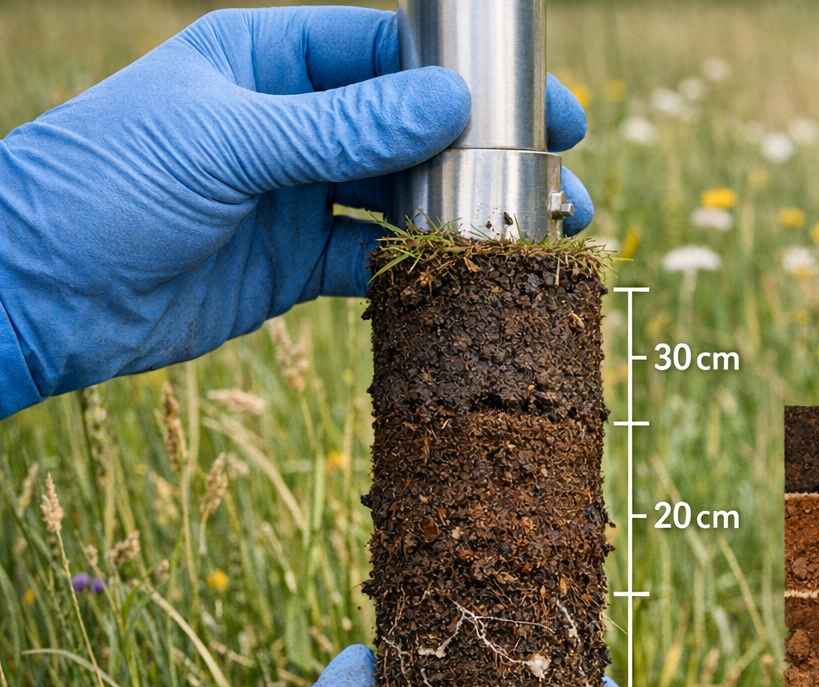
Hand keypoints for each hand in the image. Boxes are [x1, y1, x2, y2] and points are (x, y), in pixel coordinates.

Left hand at [0, 5, 594, 418]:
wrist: (40, 294)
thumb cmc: (107, 184)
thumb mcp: (228, 141)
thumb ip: (343, 126)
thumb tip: (450, 102)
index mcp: (268, 59)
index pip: (386, 53)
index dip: (464, 78)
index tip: (536, 104)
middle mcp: (289, 120)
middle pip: (409, 127)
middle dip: (483, 152)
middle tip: (559, 176)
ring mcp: (294, 193)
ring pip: (400, 196)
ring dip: (462, 215)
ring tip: (534, 235)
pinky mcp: (292, 263)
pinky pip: (372, 261)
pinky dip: (418, 271)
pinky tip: (468, 281)